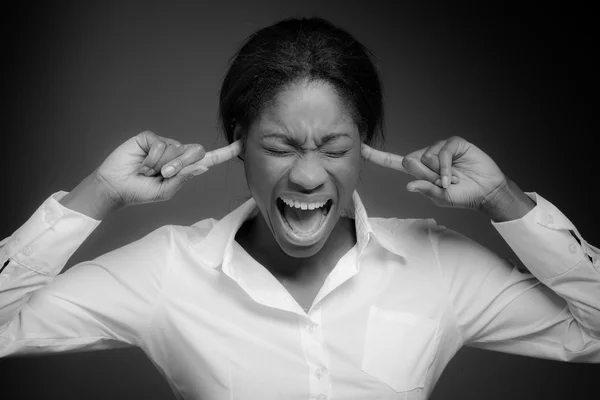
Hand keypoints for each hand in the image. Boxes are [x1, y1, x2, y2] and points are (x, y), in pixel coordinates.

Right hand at [93, 131, 241, 207]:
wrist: (116, 188)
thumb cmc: (141, 191)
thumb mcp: (166, 190)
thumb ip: (184, 177)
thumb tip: (204, 165)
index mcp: (184, 168)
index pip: (208, 158)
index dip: (225, 152)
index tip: (242, 144)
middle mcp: (176, 153)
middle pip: (195, 151)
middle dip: (181, 165)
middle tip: (163, 174)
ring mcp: (163, 144)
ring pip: (176, 148)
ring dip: (162, 163)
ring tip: (147, 170)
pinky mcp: (149, 138)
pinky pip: (160, 143)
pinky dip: (151, 157)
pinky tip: (141, 163)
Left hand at [361, 136, 506, 209]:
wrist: (486, 192)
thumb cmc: (463, 196)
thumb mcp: (440, 197)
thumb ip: (425, 189)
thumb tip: (408, 184)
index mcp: (419, 171)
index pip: (394, 162)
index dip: (378, 156)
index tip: (361, 148)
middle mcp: (426, 156)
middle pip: (410, 162)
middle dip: (425, 176)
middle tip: (442, 183)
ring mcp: (440, 148)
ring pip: (425, 157)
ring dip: (438, 172)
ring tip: (452, 178)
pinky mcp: (453, 143)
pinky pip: (441, 152)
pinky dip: (446, 167)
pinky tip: (454, 174)